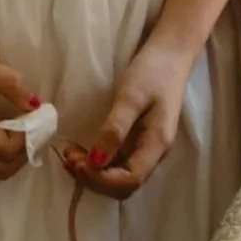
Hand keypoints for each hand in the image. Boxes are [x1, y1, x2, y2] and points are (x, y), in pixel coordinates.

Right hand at [0, 40, 38, 180]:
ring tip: (22, 132)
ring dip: (12, 158)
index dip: (28, 136)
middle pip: (2, 170)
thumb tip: (34, 103)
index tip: (37, 117)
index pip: (6, 149)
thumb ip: (8, 82)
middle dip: (24, 153)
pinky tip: (4, 134)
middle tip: (35, 131)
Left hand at [65, 36, 190, 197]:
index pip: (130, 180)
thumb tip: (96, 161)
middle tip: (69, 158)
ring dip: (94, 174)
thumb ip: (114, 129)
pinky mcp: (138, 142)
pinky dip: (98, 165)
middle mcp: (153, 154)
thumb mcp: (130, 97)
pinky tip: (82, 151)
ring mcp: (147, 149)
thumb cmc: (152, 72)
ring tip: (71, 155)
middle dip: (95, 179)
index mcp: (157, 145)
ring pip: (120, 178)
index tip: (77, 162)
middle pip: (125, 186)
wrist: (171, 55)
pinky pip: (118, 164)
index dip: (101, 179)